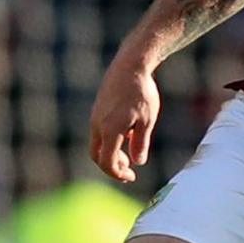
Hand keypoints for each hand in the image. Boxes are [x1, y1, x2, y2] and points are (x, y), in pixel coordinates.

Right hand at [89, 59, 159, 182]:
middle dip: (112, 166)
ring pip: (97, 144)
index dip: (117, 173)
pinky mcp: (97, 110)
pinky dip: (109, 141)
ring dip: (110, 153)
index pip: (107, 162)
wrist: (130, 65)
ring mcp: (95, 117)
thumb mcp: (147, 119)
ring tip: (130, 154)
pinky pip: (99, 132)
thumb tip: (138, 163)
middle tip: (129, 171)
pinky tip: (127, 134)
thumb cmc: (142, 92)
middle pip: (97, 156)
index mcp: (110, 130)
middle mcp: (98, 125)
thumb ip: (141, 142)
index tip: (131, 177)